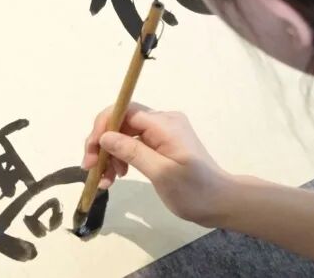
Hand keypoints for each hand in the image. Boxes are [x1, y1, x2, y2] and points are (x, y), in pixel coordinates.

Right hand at [82, 102, 232, 226]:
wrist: (222, 202)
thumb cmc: (194, 191)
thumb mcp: (162, 173)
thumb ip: (132, 152)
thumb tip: (105, 137)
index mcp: (164, 123)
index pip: (124, 111)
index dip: (102, 128)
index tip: (91, 153)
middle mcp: (163, 121)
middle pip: (121, 121)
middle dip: (102, 143)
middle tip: (91, 169)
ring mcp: (163, 132)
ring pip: (125, 134)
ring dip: (110, 154)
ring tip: (106, 179)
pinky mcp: (162, 143)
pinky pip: (134, 143)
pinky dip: (122, 158)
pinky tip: (117, 176)